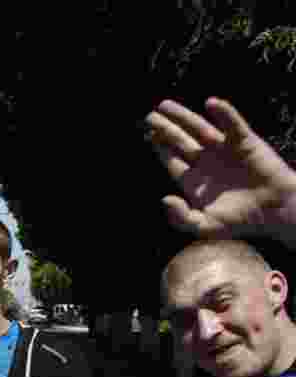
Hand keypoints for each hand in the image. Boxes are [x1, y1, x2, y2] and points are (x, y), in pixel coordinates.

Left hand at [145, 97, 295, 238]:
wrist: (275, 212)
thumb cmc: (240, 221)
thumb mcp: (205, 226)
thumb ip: (181, 218)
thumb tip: (164, 199)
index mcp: (195, 180)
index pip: (172, 160)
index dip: (159, 147)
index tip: (148, 135)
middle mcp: (207, 162)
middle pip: (180, 141)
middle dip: (164, 129)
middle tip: (148, 116)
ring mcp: (224, 150)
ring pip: (199, 128)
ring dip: (183, 116)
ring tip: (165, 105)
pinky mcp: (245, 142)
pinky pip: (232, 124)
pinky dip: (223, 113)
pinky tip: (210, 103)